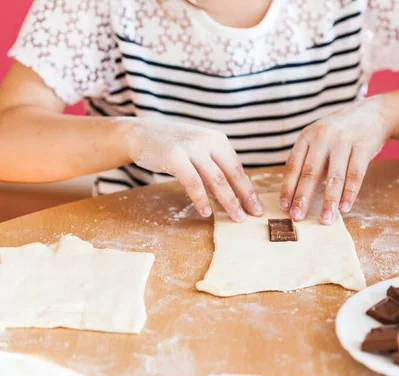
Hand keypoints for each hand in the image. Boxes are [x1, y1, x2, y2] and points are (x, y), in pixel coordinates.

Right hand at [123, 119, 262, 221]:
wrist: (140, 133)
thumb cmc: (172, 146)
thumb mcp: (198, 152)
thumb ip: (214, 169)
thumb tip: (232, 195)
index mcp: (218, 139)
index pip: (238, 168)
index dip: (248, 189)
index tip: (257, 206)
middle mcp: (208, 141)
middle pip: (232, 174)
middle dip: (244, 197)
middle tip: (253, 215)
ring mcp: (191, 147)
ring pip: (216, 179)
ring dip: (228, 201)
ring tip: (236, 217)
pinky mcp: (174, 156)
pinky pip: (193, 182)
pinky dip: (201, 199)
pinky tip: (206, 212)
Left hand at [280, 97, 389, 223]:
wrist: (373, 113)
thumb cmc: (341, 133)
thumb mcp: (319, 139)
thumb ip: (309, 160)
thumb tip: (296, 193)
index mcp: (307, 136)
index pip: (293, 165)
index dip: (288, 187)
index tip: (284, 206)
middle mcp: (323, 136)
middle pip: (310, 172)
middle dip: (303, 197)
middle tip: (297, 217)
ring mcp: (344, 140)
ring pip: (334, 176)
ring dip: (329, 201)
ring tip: (326, 219)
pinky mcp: (363, 146)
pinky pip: (355, 174)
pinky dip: (350, 193)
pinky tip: (345, 207)